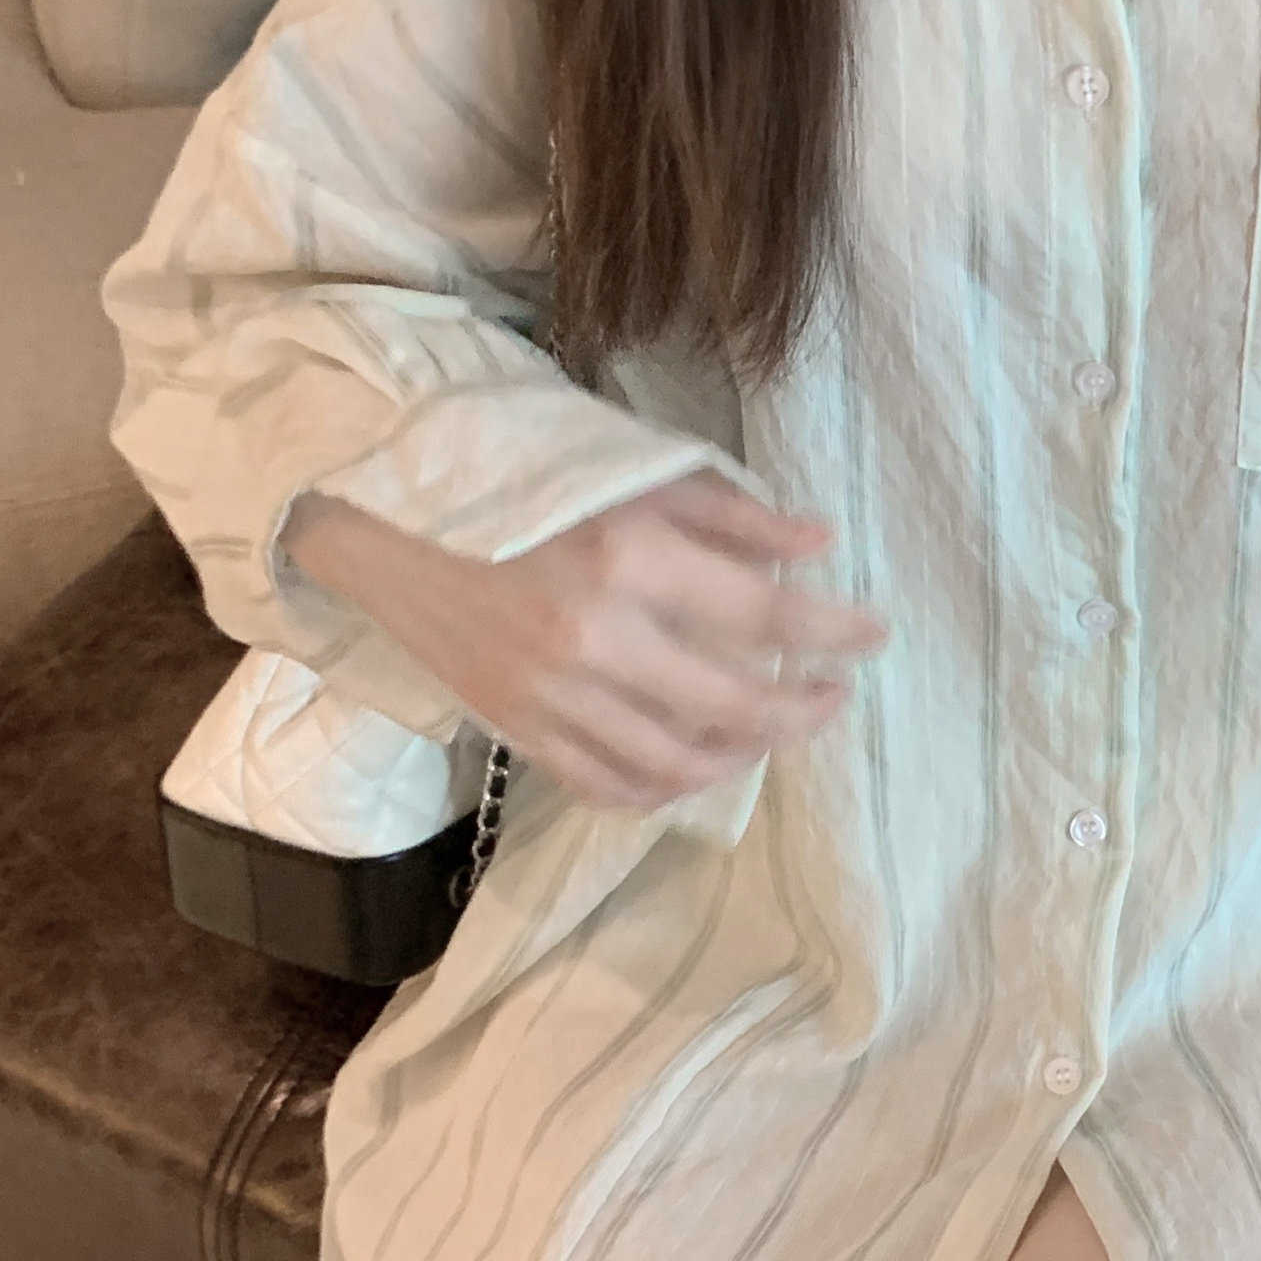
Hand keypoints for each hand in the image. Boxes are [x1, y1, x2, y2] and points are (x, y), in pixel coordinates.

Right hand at [281, 470, 887, 808]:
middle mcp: (591, 638)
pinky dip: (666, 787)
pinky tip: (701, 765)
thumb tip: (819, 542)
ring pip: (676, 761)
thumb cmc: (520, 485)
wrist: (387, 525)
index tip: (873, 635)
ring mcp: (550, 696)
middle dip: (803, 708)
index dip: (832, 630)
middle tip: (835, 695)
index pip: (762, 612)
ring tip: (775, 729)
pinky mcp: (517, 730)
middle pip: (732, 704)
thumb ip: (731, 513)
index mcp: (626, 559)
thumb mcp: (630, 474)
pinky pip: (609, 787)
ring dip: (743, 754)